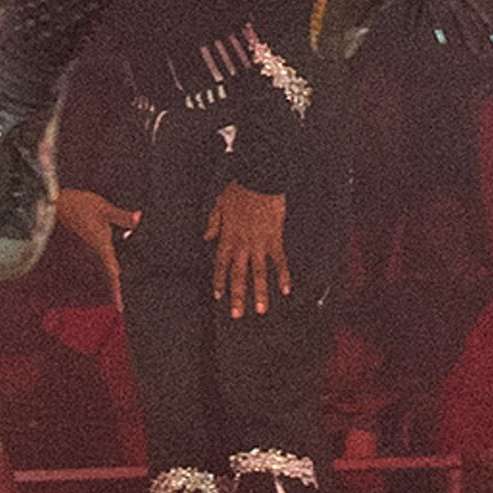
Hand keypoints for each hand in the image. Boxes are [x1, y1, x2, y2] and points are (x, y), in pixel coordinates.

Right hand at [51, 184, 130, 297]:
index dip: (116, 290)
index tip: (120, 307)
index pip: (112, 272)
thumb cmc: (79, 205)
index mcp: (101, 245)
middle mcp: (94, 250)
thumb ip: (122, 216)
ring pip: (102, 268)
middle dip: (113, 289)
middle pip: (107, 274)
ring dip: (110, 278)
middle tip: (120, 305)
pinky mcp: (86, 242)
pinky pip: (98, 259)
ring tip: (118, 291)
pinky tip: (110, 264)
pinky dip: (105, 265)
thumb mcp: (104, 209)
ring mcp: (88, 248)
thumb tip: (139, 219)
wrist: (58, 204)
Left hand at [208, 181, 290, 317]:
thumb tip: (206, 237)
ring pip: (259, 272)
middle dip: (237, 296)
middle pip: (238, 274)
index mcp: (228, 236)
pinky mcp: (275, 238)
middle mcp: (242, 243)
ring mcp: (260, 243)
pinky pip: (279, 260)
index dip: (219, 281)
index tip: (218, 297)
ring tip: (261, 310)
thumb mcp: (220, 203)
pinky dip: (283, 275)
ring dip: (260, 292)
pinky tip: (286, 289)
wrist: (261, 177)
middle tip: (237, 315)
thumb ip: (213, 222)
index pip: (220, 264)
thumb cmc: (240, 188)